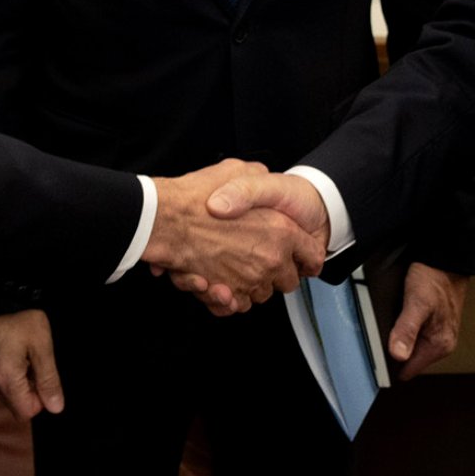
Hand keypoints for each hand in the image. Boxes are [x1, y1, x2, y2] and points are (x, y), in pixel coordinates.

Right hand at [0, 309, 63, 419]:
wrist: (0, 293)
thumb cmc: (24, 318)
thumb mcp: (42, 346)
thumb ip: (48, 379)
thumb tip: (55, 407)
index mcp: (6, 378)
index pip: (24, 412)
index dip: (40, 402)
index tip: (47, 381)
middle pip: (14, 403)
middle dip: (31, 392)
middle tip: (40, 366)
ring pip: (6, 391)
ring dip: (21, 382)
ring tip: (29, 356)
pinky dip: (11, 372)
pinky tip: (18, 352)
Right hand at [142, 159, 325, 314]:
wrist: (163, 217)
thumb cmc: (198, 195)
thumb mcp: (238, 170)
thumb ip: (257, 178)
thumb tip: (263, 178)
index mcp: (281, 230)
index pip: (311, 254)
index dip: (307, 255)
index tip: (303, 257)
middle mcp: (269, 259)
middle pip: (288, 281)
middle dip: (278, 273)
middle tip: (263, 259)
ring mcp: (248, 279)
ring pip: (262, 294)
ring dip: (252, 285)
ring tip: (238, 269)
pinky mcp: (227, 294)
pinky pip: (238, 305)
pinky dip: (231, 300)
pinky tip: (222, 285)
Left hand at [386, 263, 467, 379]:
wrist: (447, 258)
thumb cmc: (435, 278)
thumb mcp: (417, 302)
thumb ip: (407, 330)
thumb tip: (397, 355)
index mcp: (439, 345)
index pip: (407, 370)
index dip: (388, 365)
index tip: (374, 354)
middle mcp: (440, 344)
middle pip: (407, 359)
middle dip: (391, 350)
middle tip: (375, 333)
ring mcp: (437, 334)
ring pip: (408, 345)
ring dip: (395, 338)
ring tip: (385, 322)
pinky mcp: (432, 323)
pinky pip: (411, 333)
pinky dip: (401, 328)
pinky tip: (395, 316)